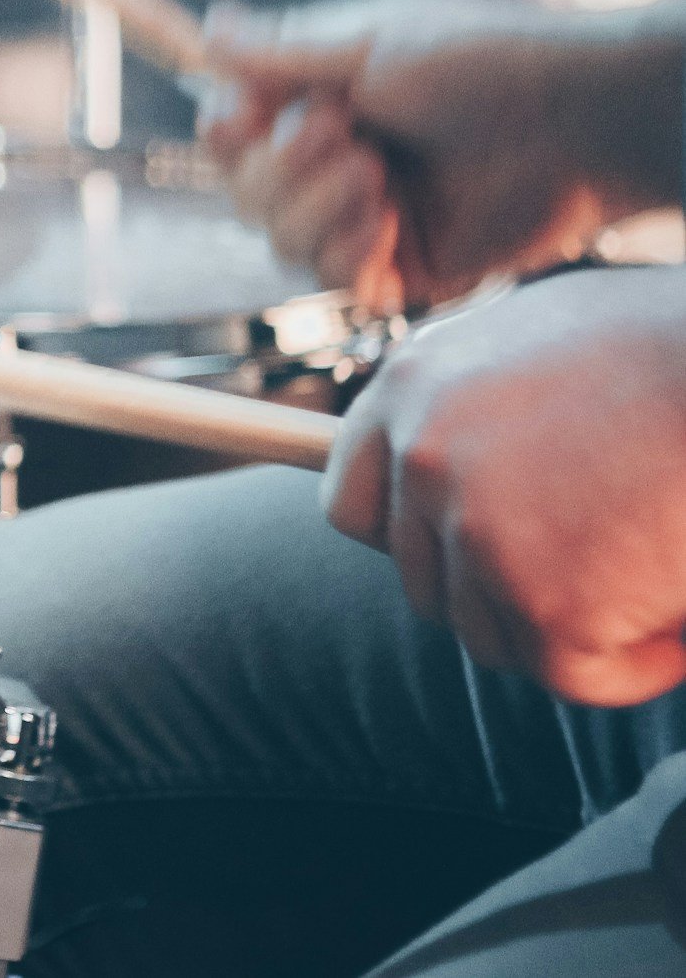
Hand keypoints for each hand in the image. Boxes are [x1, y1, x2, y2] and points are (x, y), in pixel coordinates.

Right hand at [200, 0, 683, 310]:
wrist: (578, 122)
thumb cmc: (487, 62)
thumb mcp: (372, 40)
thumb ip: (282, 48)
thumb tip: (209, 25)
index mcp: (322, 100)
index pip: (229, 131)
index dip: (225, 131)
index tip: (247, 116)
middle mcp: (334, 160)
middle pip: (243, 193)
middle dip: (279, 169)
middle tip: (345, 135)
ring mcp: (366, 215)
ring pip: (280, 241)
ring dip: (317, 208)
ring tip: (377, 177)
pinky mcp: (403, 265)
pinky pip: (335, 282)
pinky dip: (349, 252)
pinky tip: (387, 222)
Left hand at [326, 265, 685, 705]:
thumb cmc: (676, 346)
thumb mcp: (548, 333)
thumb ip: (484, 397)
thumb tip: (465, 452)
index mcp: (414, 383)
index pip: (353, 501)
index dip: (411, 537)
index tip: (469, 551)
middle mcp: (423, 454)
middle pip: (425, 582)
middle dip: (502, 591)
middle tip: (594, 567)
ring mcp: (476, 529)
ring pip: (492, 634)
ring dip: (567, 627)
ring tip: (651, 570)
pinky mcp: (544, 600)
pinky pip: (572, 673)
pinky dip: (633, 664)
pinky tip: (678, 614)